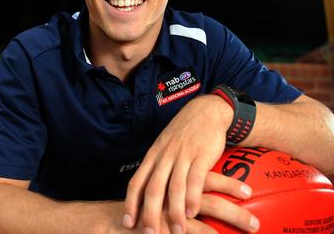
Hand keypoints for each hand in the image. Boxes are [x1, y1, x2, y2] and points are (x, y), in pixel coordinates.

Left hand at [122, 94, 244, 233]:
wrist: (206, 111)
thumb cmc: (184, 134)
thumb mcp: (165, 147)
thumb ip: (157, 168)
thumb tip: (146, 193)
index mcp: (153, 156)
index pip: (136, 182)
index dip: (131, 203)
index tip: (127, 222)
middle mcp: (164, 156)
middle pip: (152, 189)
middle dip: (150, 214)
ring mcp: (182, 155)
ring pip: (174, 188)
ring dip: (174, 212)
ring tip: (177, 231)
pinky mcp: (200, 155)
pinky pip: (194, 180)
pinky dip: (192, 198)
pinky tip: (192, 213)